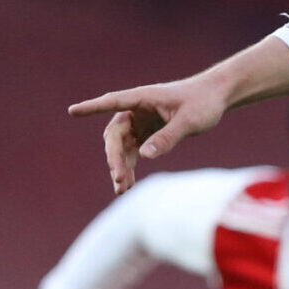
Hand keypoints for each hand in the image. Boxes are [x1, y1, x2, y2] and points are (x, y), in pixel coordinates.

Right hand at [68, 76, 228, 194]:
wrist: (216, 98)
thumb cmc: (203, 103)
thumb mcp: (189, 121)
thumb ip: (168, 137)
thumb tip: (144, 156)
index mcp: (143, 98)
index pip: (113, 102)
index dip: (92, 107)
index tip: (72, 111)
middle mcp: (136, 109)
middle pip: (115, 134)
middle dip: (114, 158)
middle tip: (119, 180)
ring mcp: (140, 122)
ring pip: (121, 147)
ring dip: (120, 166)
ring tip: (122, 189)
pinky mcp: (146, 133)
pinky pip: (132, 152)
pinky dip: (129, 167)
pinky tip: (127, 185)